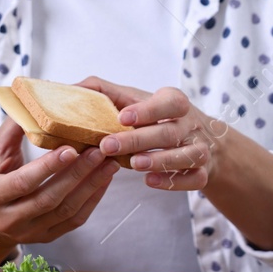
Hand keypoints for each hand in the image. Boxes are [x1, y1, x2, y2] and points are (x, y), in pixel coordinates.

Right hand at [0, 117, 119, 247]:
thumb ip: (13, 129)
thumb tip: (33, 102)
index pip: (23, 182)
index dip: (48, 167)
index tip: (72, 148)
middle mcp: (10, 218)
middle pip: (49, 198)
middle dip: (77, 174)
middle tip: (99, 151)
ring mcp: (30, 231)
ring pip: (66, 211)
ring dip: (91, 186)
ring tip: (110, 163)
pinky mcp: (47, 237)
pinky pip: (74, 220)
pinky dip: (92, 199)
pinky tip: (104, 180)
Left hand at [83, 77, 220, 190]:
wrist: (203, 138)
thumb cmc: (158, 117)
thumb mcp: (137, 99)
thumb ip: (104, 92)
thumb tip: (69, 89)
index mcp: (175, 103)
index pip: (168, 102)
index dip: (147, 110)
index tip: (121, 117)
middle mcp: (191, 125)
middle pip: (169, 132)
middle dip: (139, 139)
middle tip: (109, 146)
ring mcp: (200, 149)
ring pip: (187, 155)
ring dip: (160, 160)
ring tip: (133, 164)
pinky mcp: (202, 172)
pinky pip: (194, 179)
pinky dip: (174, 182)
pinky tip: (150, 181)